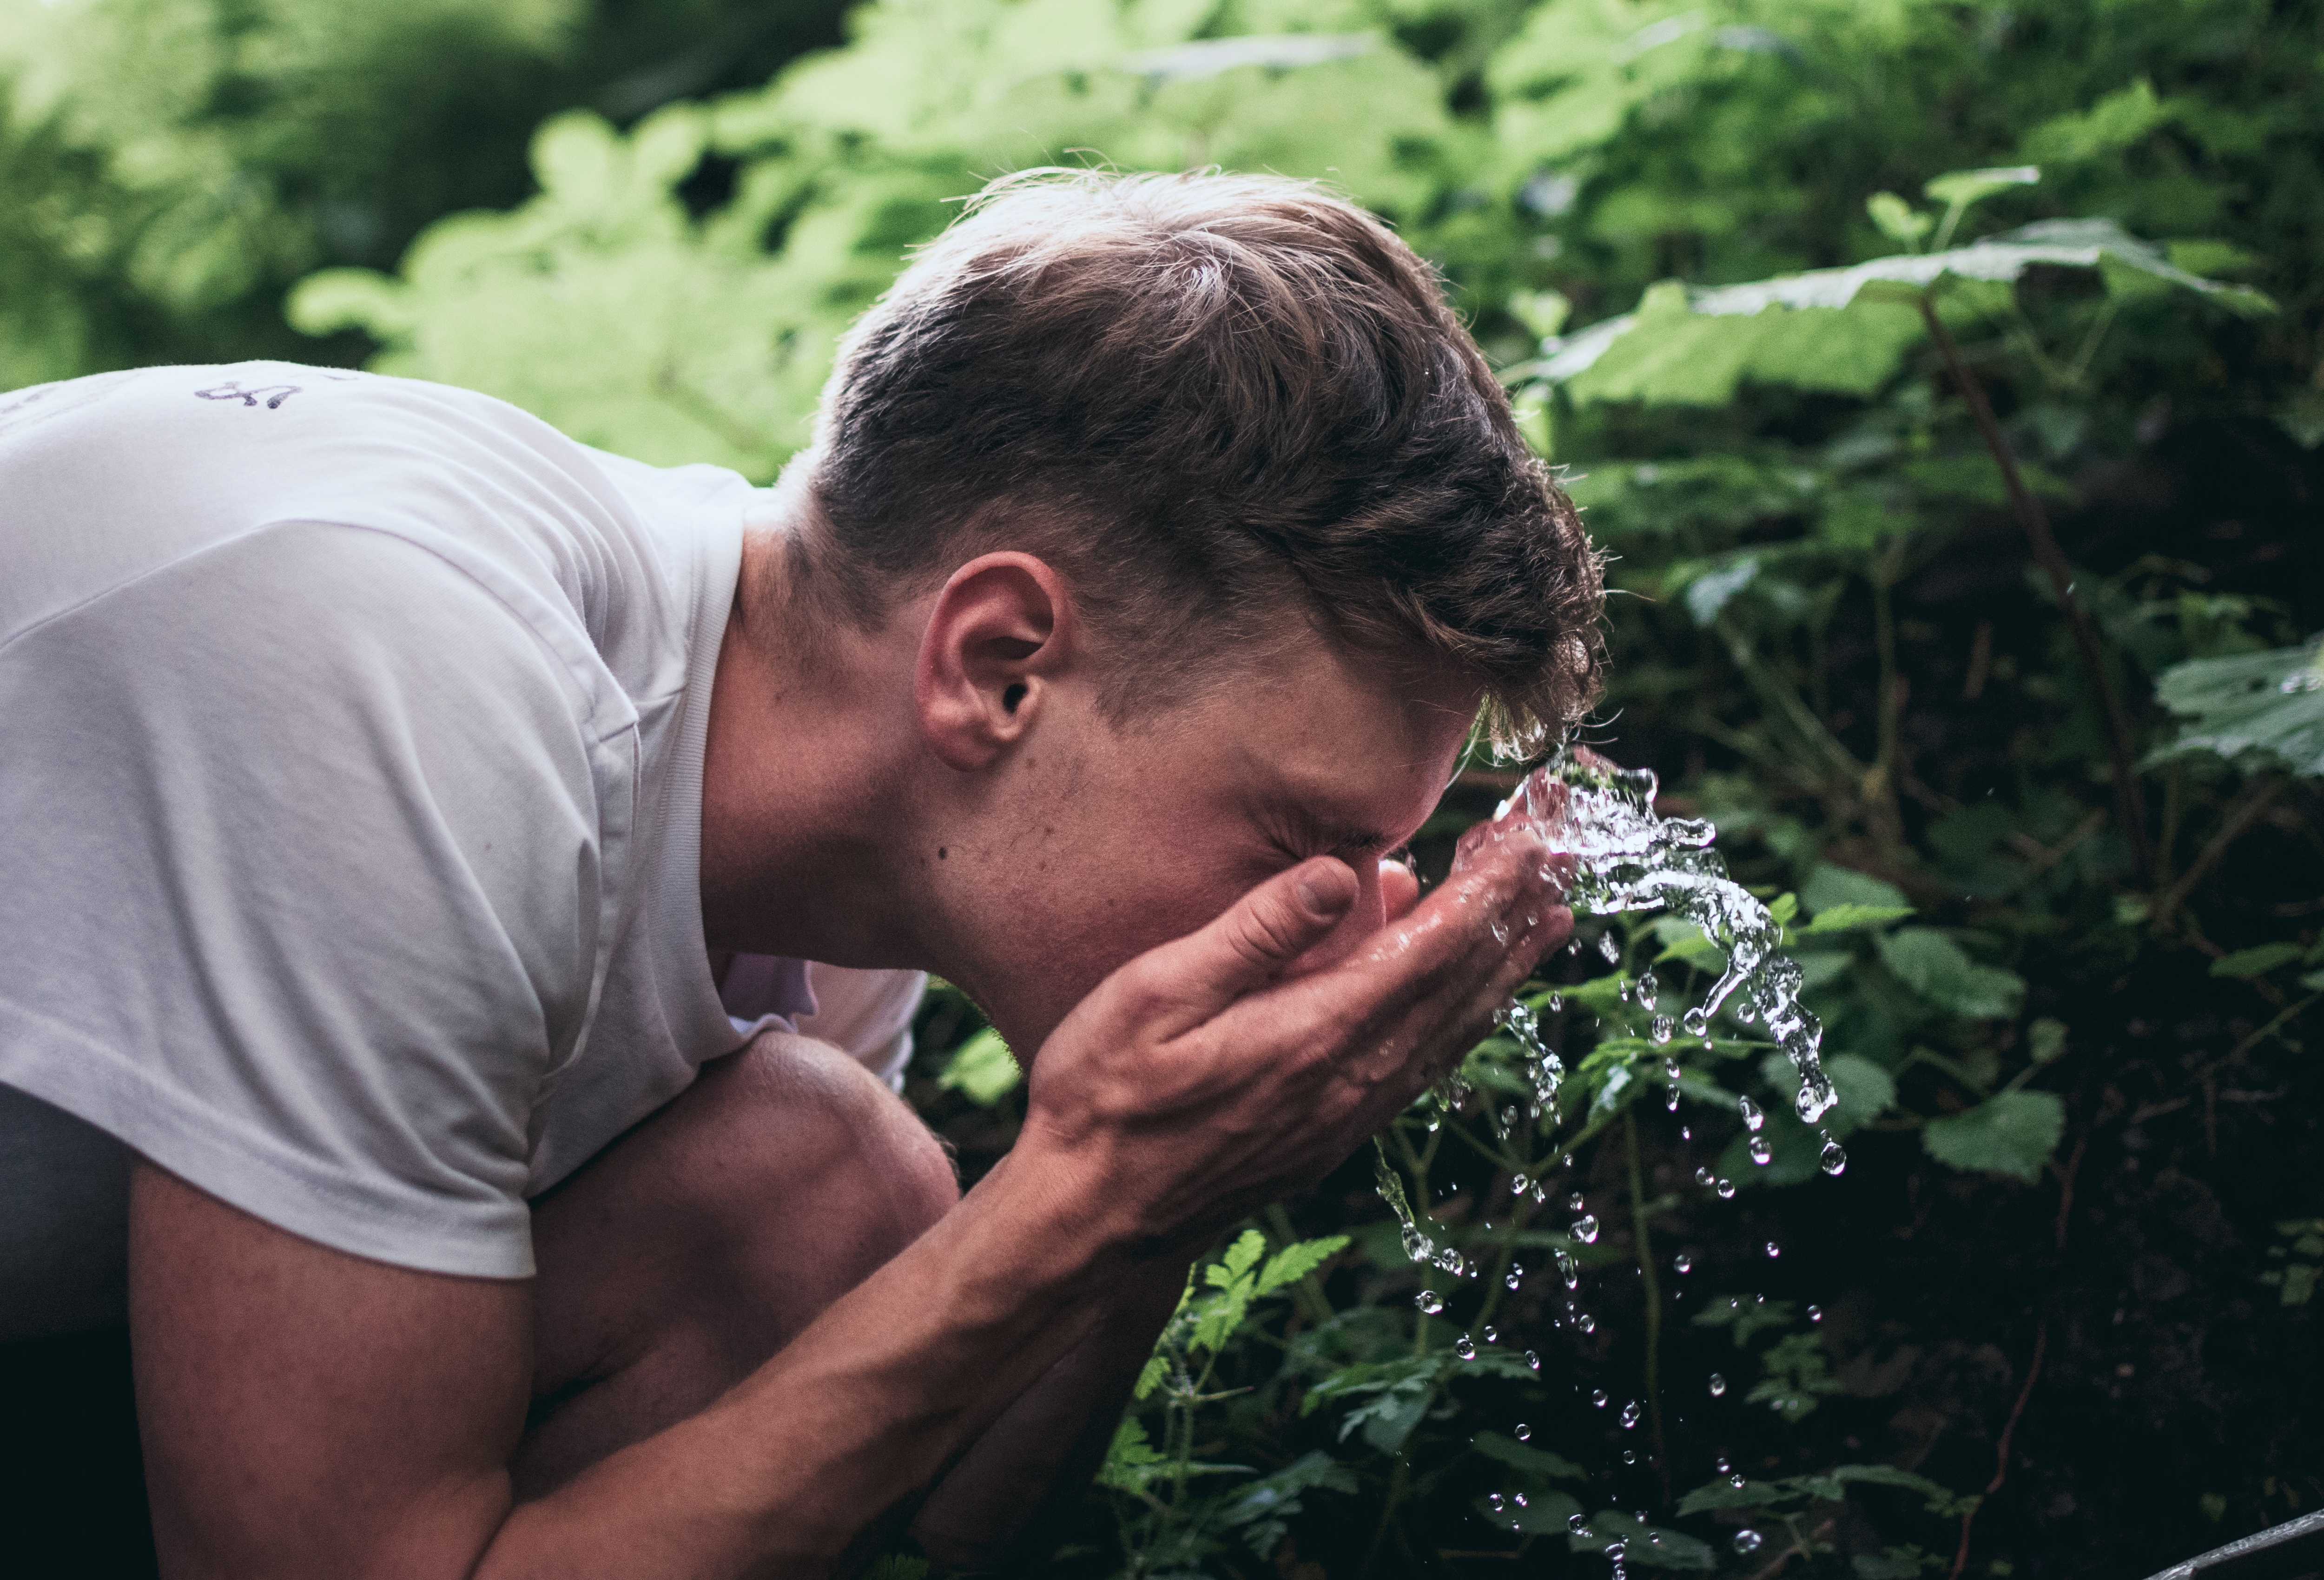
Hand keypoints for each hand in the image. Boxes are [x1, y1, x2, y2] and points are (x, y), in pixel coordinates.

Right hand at [1012, 798, 1572, 1249]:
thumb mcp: (1157, 994)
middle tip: (1564, 859)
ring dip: (1506, 968)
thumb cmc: (1106, 1095)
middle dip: (1516, 916)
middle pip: (1462, 984)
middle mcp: (1352, 1077)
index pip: (1432, 947)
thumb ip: (1254, 933)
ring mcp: (1348, 1113)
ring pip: (1454, 1028)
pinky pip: (1425, 1065)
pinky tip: (1474, 999)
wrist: (1089, 1217)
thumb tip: (1339, 875)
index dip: (1489, 890)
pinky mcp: (1334, 1136)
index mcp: (1315, 1031)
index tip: (1533, 840)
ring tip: (1549, 919)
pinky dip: (1465, 1018)